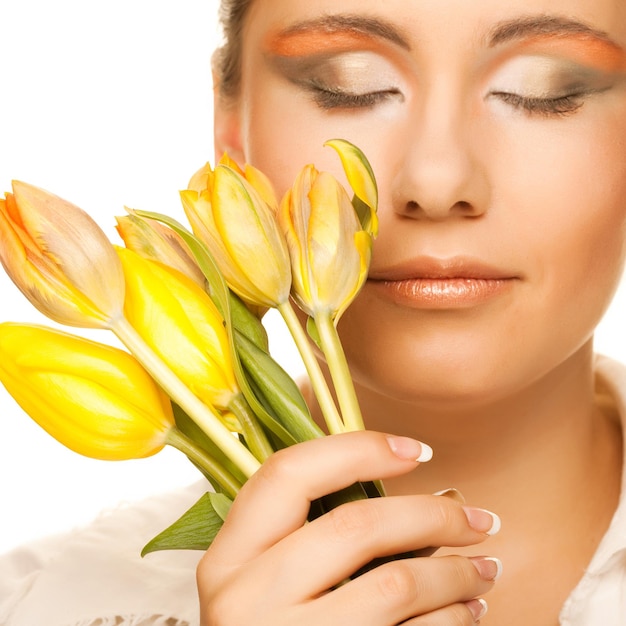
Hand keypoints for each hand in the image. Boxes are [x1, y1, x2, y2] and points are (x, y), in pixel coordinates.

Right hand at [197, 431, 499, 624]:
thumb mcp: (265, 580)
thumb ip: (308, 534)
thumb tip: (413, 486)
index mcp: (229, 558)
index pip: (287, 474)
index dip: (356, 450)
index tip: (416, 450)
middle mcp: (247, 600)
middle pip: (355, 526)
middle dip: (432, 515)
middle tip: (478, 519)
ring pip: (395, 583)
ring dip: (456, 572)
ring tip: (484, 567)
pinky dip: (452, 619)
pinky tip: (467, 611)